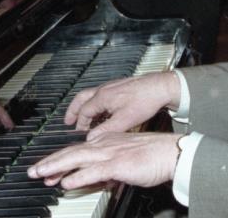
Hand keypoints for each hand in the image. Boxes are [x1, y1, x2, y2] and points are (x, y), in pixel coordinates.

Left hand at [27, 132, 180, 189]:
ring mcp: (110, 153)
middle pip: (70, 153)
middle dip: (49, 162)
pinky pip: (93, 170)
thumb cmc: (152, 157)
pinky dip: (78, 176)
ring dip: (56, 167)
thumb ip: (109, 170)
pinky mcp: (118, 163)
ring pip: (76, 159)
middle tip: (33, 171)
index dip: (58, 160)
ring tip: (41, 174)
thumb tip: (98, 180)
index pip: (76, 151)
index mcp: (106, 141)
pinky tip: (66, 182)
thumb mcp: (125, 164)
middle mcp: (104, 144)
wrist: (171, 153)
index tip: (45, 169)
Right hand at [63, 72, 179, 135]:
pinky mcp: (119, 87)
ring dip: (84, 106)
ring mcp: (111, 87)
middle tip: (68, 120)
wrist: (160, 87)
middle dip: (73, 110)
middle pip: (81, 99)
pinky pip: (100, 95)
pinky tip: (102, 112)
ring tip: (83, 116)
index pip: (84, 111)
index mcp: (102, 97)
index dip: (80, 123)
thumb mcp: (124, 121)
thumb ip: (106, 130)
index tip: (79, 132)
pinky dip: (95, 103)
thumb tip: (91, 139)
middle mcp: (104, 90)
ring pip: (90, 95)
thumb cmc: (144, 101)